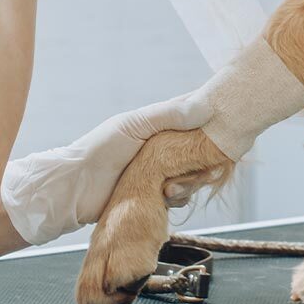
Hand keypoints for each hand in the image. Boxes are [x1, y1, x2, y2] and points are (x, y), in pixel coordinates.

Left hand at [0, 92, 213, 245]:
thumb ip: (168, 116)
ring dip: (188, 181)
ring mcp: (159, 171)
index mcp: (157, 125)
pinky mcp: (156, 194)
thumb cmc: (100, 149)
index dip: (211, 117)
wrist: (75, 189)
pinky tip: (164, 197)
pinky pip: (180, 195)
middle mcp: (161, 146)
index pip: (192, 114)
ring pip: (192, 174)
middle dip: (204, 158)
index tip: (228, 124)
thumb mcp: (134, 126)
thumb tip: (205, 107)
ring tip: (169, 187)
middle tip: (204, 165)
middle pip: (199, 148)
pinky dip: (178, 196)